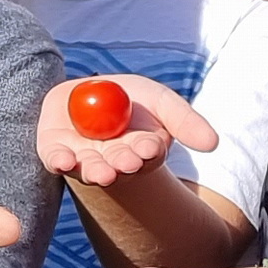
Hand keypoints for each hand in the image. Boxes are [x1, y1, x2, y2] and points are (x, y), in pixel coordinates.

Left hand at [39, 73, 214, 188]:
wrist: (85, 95)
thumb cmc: (129, 100)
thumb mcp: (161, 102)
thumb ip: (185, 122)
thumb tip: (213, 144)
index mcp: (140, 152)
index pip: (147, 154)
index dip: (148, 151)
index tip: (150, 146)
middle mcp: (111, 162)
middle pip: (119, 165)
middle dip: (123, 163)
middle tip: (126, 161)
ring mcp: (82, 159)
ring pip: (89, 169)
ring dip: (96, 170)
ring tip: (103, 172)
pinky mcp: (53, 151)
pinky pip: (55, 159)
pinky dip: (60, 161)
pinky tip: (65, 161)